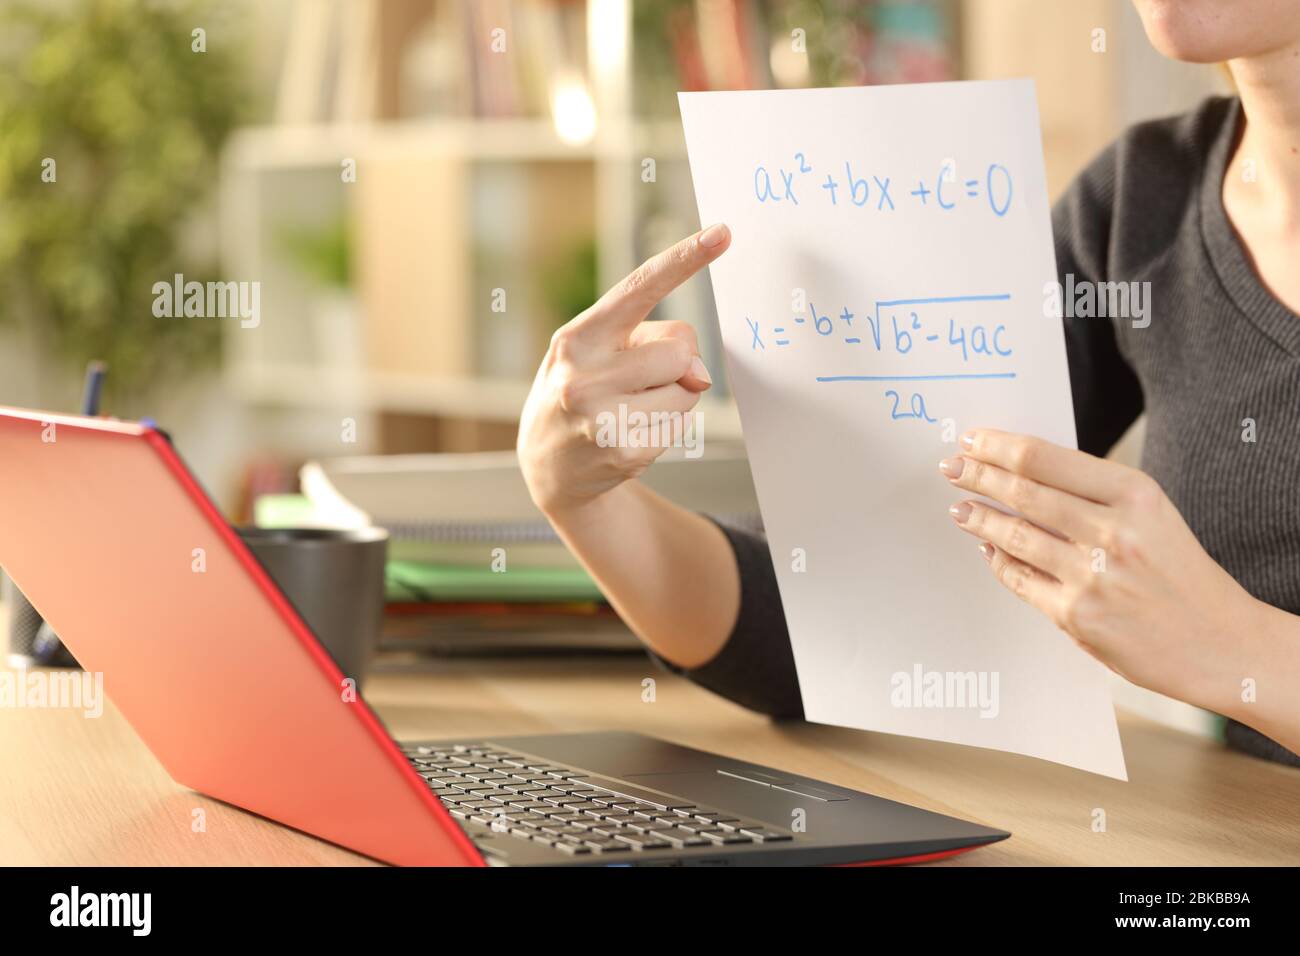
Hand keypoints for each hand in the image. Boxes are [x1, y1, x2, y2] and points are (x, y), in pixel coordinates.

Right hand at [518, 224, 730, 516]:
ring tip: (632, 409)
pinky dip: (667, 427)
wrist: (549, 466)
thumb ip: (652, 342)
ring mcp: (602, 419)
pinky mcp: (624, 453)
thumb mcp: (599, 352)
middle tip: (642, 380)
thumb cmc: (583, 391)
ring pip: (687, 391)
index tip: (722, 233)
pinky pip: (681, 425)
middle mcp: (583, 376)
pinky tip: (632, 434)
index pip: (638, 288)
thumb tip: (698, 374)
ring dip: (674, 398)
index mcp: (578, 337)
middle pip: (680, 351)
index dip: (684, 258)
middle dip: (676, 364)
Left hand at [939, 429, 1262, 710]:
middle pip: (1023, 492)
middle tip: (950, 467)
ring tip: (960, 508)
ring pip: (1014, 536)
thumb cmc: (1179, 572)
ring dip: (978, 518)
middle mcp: (1112, 531)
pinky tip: (989, 549)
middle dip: (977, 475)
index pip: (1045, 458)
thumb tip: (1022, 472)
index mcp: (1134, 495)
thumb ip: (1092, 494)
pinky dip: (998, 561)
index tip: (973, 439)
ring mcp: (1091, 576)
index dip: (998, 446)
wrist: (1218, 641)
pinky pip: (1020, 579)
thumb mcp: (1149, 514)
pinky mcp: (1076, 615)